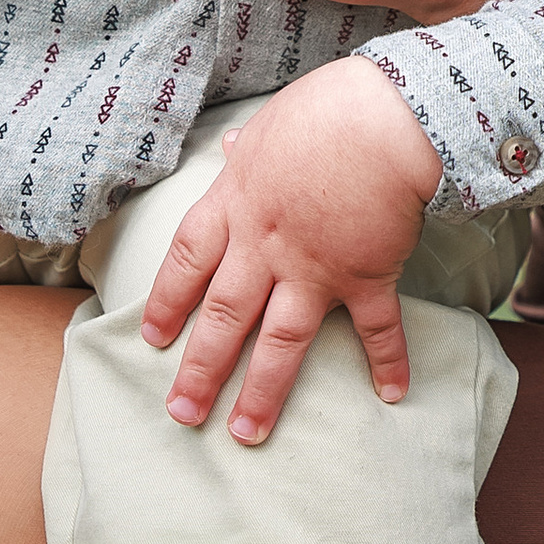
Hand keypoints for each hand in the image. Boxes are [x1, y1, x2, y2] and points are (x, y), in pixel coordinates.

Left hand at [138, 59, 442, 443]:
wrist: (384, 118)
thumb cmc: (327, 109)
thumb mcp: (270, 124)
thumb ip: (247, 150)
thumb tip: (227, 147)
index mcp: (236, 204)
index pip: (187, 261)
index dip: (167, 302)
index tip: (153, 340)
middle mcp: (264, 245)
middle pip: (224, 316)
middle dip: (200, 369)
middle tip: (181, 414)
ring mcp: (313, 267)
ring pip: (280, 341)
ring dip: (262, 392)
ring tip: (245, 434)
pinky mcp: (365, 275)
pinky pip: (374, 328)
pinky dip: (386, 362)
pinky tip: (390, 393)